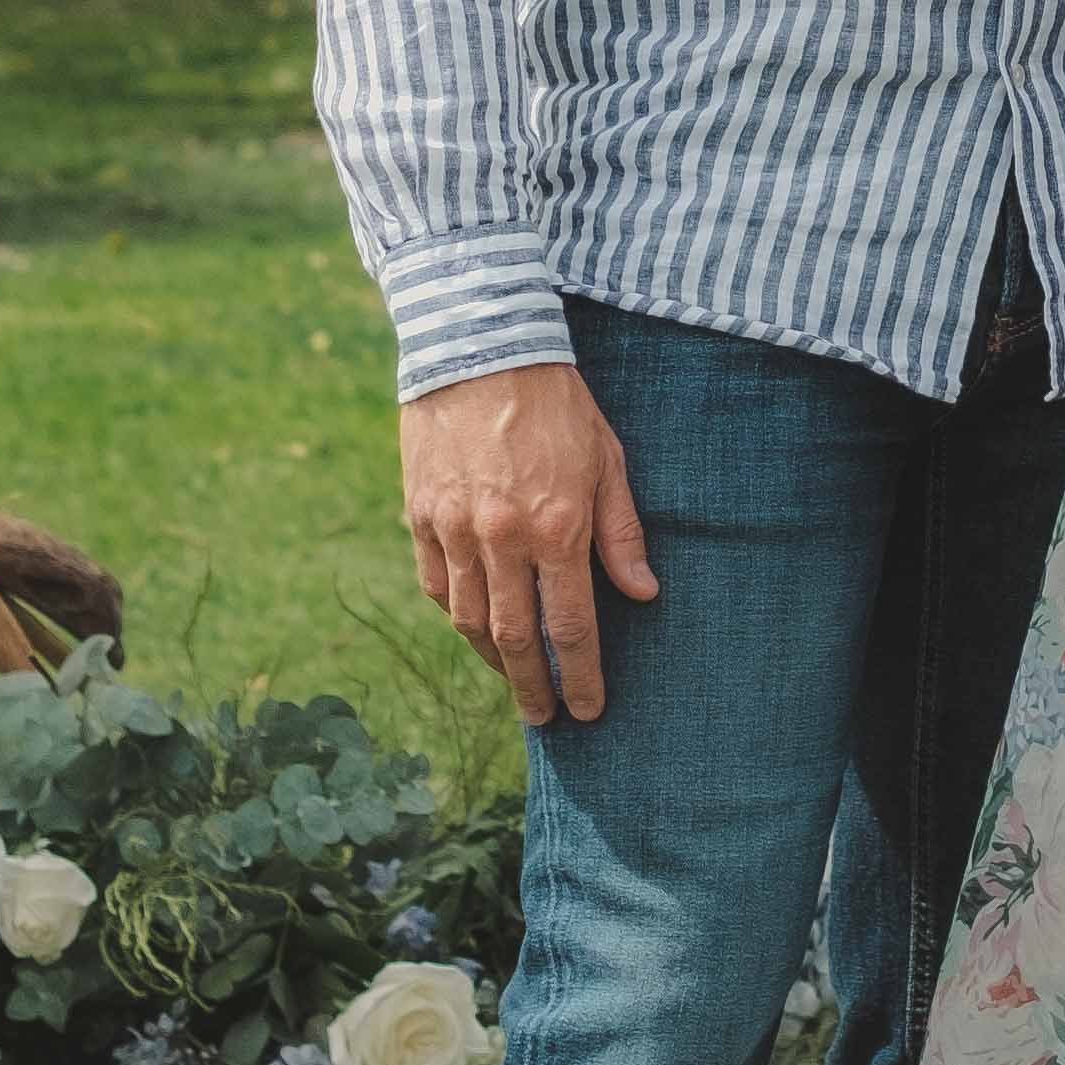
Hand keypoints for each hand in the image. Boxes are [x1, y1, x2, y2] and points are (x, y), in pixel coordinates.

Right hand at [401, 357, 657, 724]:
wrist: (479, 345)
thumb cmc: (557, 403)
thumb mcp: (607, 459)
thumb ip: (622, 532)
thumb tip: (644, 595)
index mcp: (556, 527)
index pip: (571, 626)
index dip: (582, 675)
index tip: (588, 711)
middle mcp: (501, 538)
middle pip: (516, 639)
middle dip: (534, 687)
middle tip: (545, 718)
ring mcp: (453, 529)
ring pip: (469, 620)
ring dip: (493, 659)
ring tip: (515, 678)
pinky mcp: (420, 514)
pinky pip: (435, 585)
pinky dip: (456, 613)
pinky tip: (474, 625)